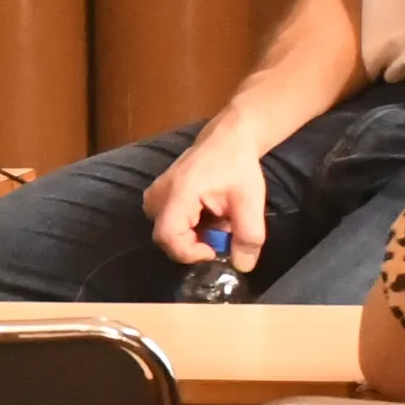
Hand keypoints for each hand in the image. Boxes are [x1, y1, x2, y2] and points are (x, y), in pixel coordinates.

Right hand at [141, 124, 274, 268]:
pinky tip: (208, 214)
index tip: (215, 250)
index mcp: (178, 193)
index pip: (168, 237)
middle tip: (222, 232)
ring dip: (194, 235)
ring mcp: (154, 195)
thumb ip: (248, 236)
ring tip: (217, 220)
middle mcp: (158, 195)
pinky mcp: (158, 196)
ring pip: (169, 231)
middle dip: (196, 243)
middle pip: (167, 238)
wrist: (228, 138)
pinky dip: (190, 226)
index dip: (190, 253)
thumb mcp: (250, 202)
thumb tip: (243, 266)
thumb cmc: (237, 166)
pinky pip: (169, 222)